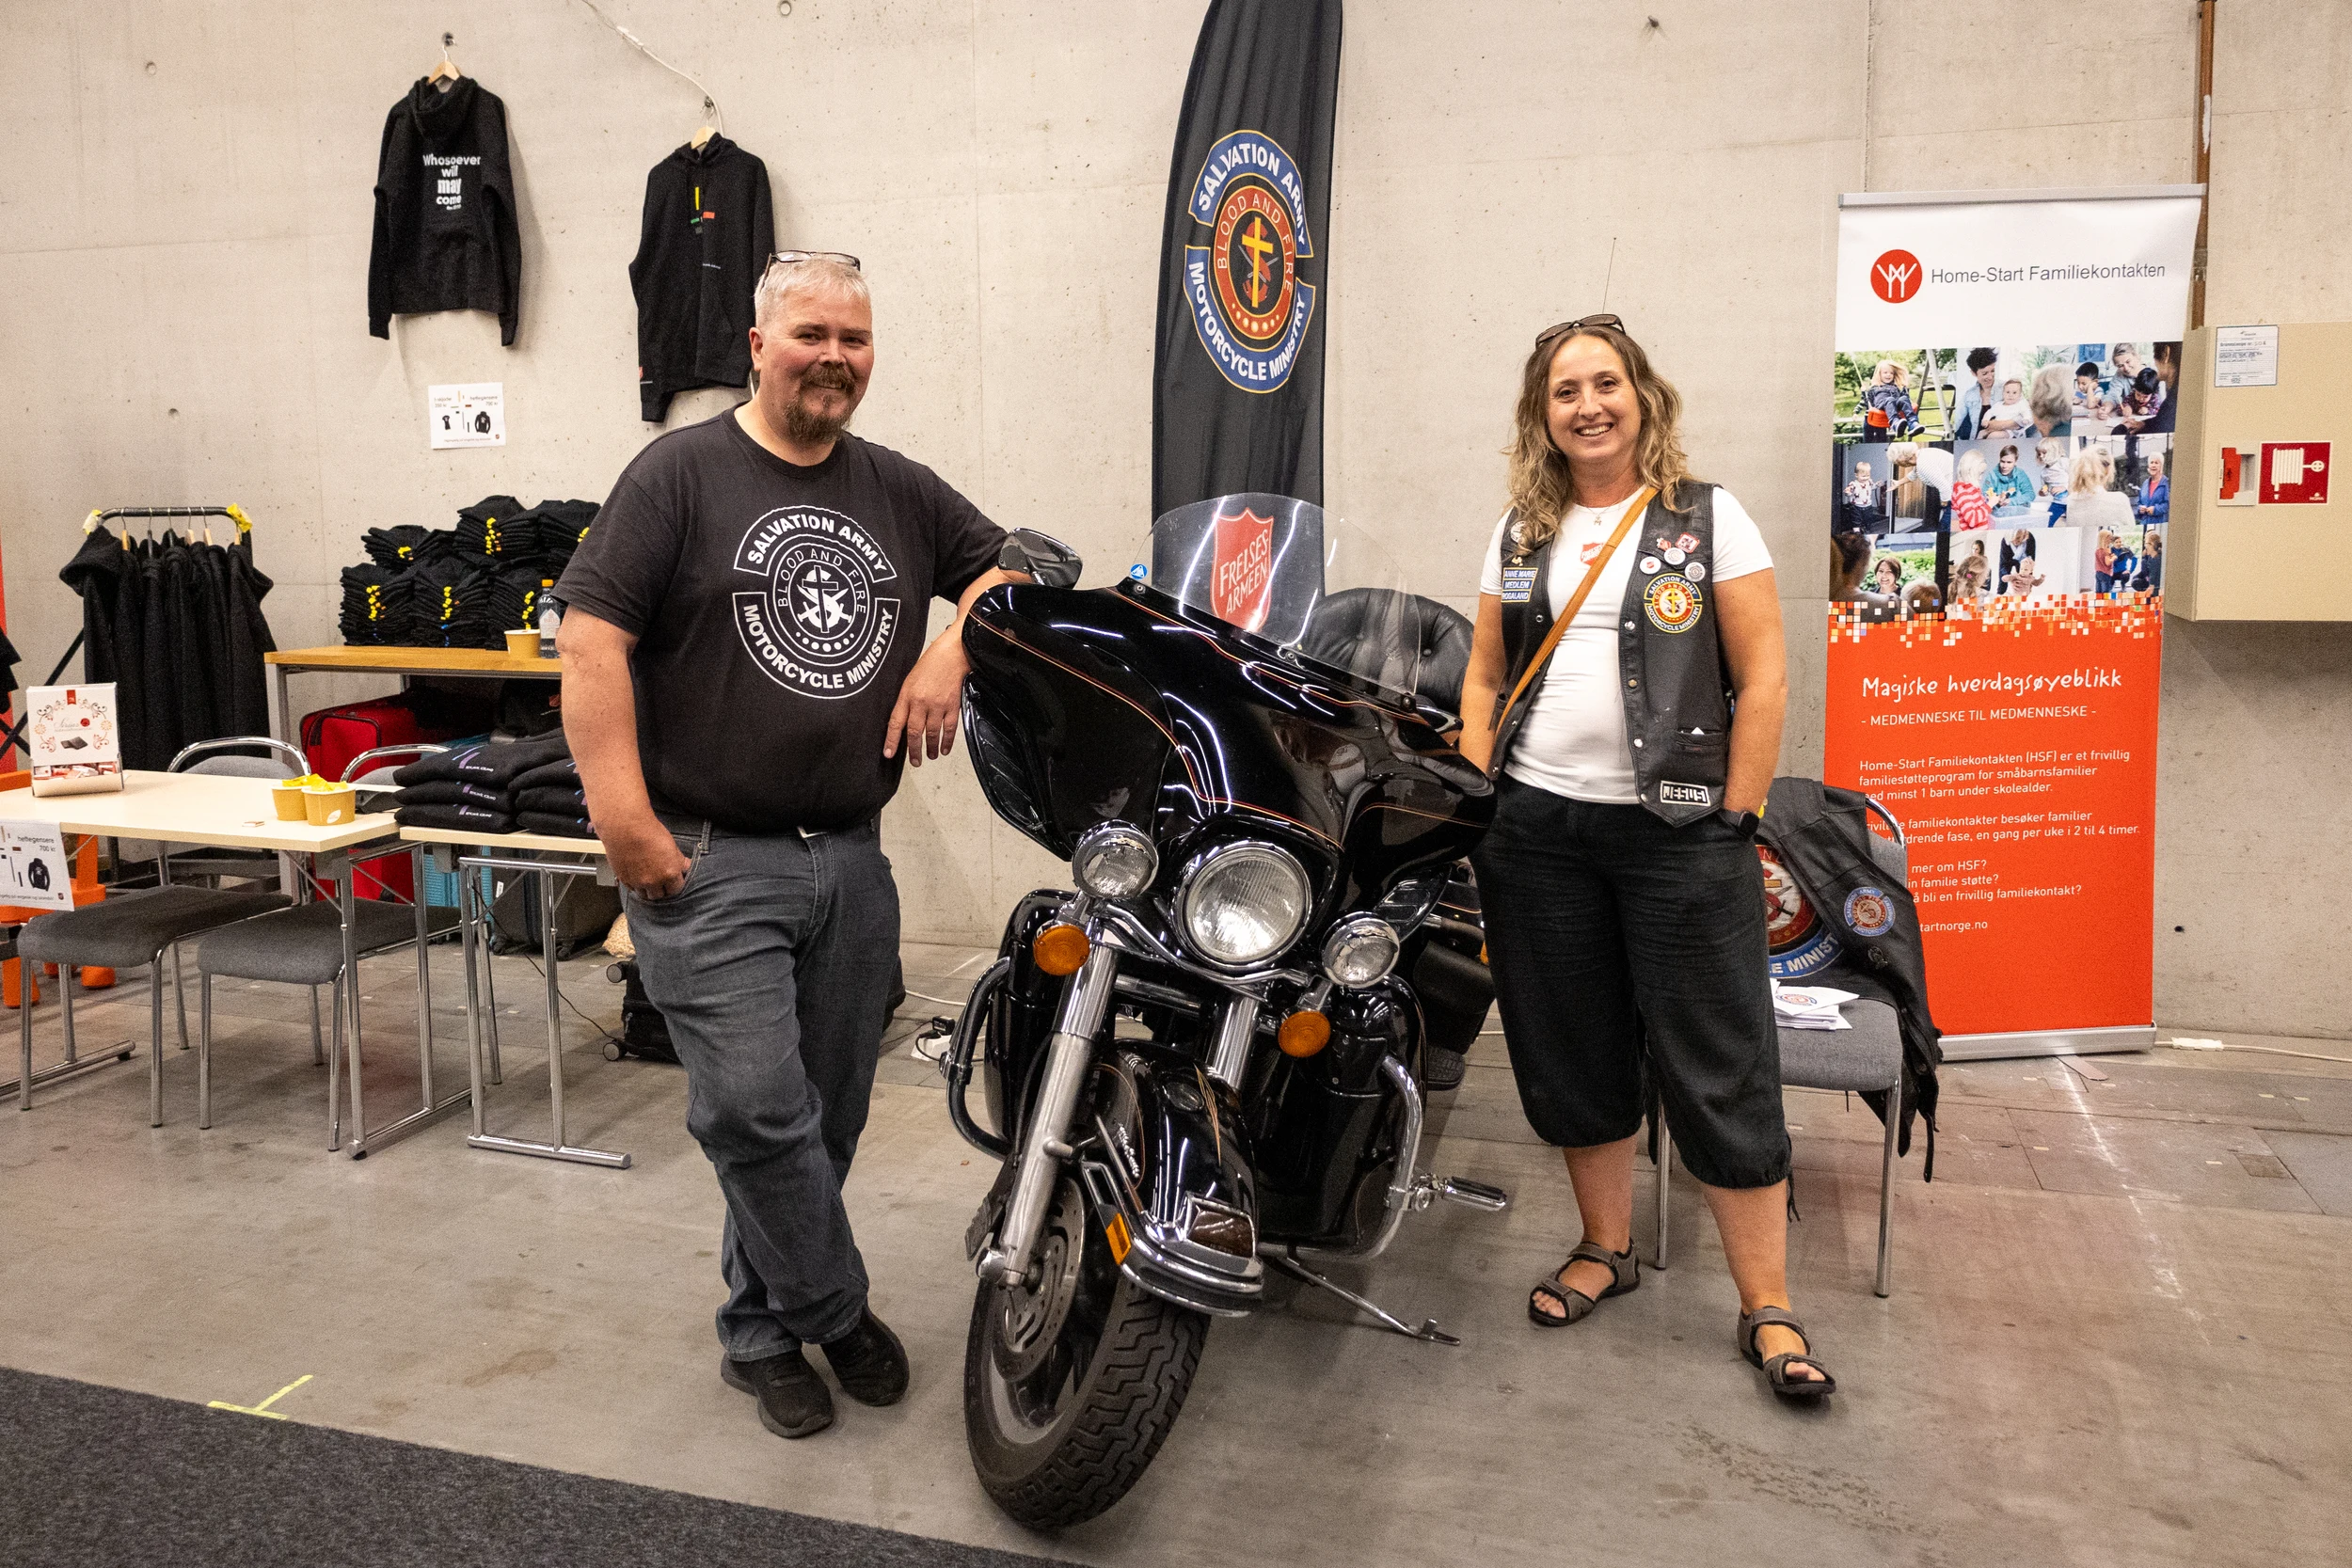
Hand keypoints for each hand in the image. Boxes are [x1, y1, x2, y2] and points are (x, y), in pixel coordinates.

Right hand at [604, 815, 689, 900]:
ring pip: (644, 895)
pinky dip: (635, 885)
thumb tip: (686, 867)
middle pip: (659, 895)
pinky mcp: (624, 879)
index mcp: (669, 873)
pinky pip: (632, 889)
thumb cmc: (649, 832)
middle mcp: (653, 881)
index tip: (673, 881)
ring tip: (648, 879)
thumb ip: (679, 861)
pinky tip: (637, 875)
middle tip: (661, 881)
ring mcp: (637, 881)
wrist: (626, 826)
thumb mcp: (671, 845)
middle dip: (661, 889)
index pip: (676, 890)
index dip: (675, 885)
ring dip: (647, 890)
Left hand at [885, 628, 969, 766]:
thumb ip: (906, 700)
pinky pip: (949, 729)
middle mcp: (921, 702)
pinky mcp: (952, 706)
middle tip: (914, 762)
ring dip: (931, 748)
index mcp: (907, 694)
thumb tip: (903, 720)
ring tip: (930, 756)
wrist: (952, 654)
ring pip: (932, 733)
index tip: (889, 753)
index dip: (892, 740)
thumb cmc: (931, 663)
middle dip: (914, 750)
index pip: (896, 722)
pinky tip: (945, 749)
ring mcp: (938, 705)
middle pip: (915, 732)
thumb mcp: (910, 679)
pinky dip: (947, 741)